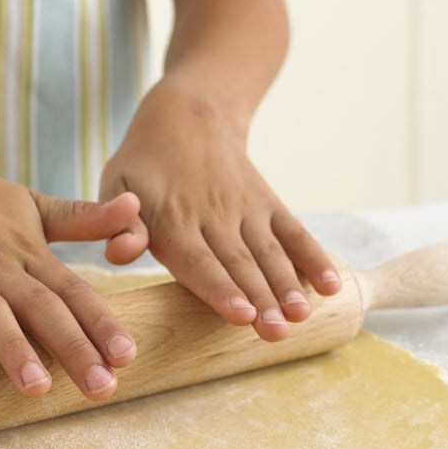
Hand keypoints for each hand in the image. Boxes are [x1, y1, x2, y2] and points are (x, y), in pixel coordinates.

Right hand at [0, 123, 140, 398]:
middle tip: (102, 389)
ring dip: (12, 347)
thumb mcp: (32, 204)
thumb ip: (82, 218)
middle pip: (40, 307)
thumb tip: (136, 208)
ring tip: (38, 386)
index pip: (72, 290)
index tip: (128, 356)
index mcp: (27, 252)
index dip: (100, 322)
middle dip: (73, 348)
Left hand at [99, 79, 340, 340]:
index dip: (218, 289)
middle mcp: (214, 217)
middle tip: (275, 332)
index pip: (197, 260)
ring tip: (300, 316)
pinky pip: (293, 231)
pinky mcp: (268, 203)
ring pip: (269, 252)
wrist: (188, 115)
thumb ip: (118, 224)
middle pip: (239, 264)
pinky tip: (331, 285)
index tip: (238, 315)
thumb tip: (118, 253)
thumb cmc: (143, 164)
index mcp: (173, 220)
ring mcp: (246, 209)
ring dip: (286, 285)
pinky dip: (313, 257)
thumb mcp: (116, 185)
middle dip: (259, 300)